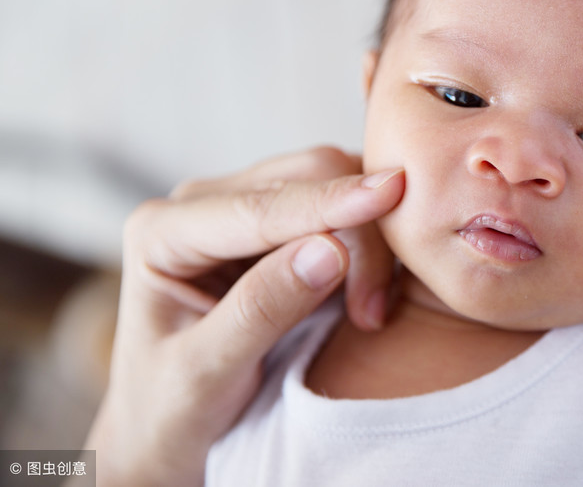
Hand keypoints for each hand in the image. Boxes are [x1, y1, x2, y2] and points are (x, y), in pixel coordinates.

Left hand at [84, 146, 403, 486]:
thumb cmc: (170, 413)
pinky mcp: (281, 226)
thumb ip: (262, 308)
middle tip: (372, 314)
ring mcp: (243, 210)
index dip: (329, 201)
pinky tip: (371, 290)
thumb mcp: (206, 373)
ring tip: (369, 312)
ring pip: (331, 185)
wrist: (164, 434)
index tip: (390, 194)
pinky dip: (369, 240)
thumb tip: (331, 250)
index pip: (260, 207)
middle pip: (306, 178)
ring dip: (368, 238)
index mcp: (162, 232)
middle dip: (356, 231)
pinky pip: (340, 209)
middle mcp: (202, 205)